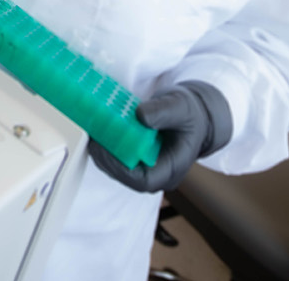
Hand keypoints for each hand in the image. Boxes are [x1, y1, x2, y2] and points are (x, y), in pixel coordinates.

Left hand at [90, 81, 231, 192]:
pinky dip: (109, 145)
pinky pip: (121, 158)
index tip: (103, 148)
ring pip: (121, 168)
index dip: (119, 168)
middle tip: (92, 138)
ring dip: (104, 153)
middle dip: (106, 159)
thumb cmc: (191, 114)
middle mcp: (159, 174)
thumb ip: (162, 111)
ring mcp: (148, 168)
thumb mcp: (180, 107)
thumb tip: (140, 115)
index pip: (142, 180)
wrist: (195, 114)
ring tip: (93, 133)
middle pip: (127, 176)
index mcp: (172, 168)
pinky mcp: (139, 158)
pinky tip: (99, 131)